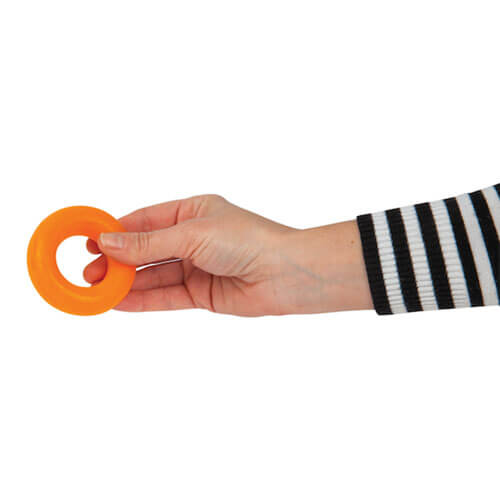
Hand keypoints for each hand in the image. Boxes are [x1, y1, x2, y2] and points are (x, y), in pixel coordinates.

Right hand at [84, 195, 372, 314]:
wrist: (286, 273)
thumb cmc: (248, 240)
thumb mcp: (192, 234)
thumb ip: (149, 243)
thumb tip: (108, 241)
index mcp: (193, 211)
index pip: (145, 221)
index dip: (116, 231)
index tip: (89, 241)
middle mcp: (193, 238)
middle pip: (146, 250)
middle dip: (118, 261)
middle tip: (89, 272)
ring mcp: (197, 266)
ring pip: (154, 275)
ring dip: (127, 282)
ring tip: (97, 289)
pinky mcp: (202, 293)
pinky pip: (167, 296)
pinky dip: (144, 299)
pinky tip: (120, 302)